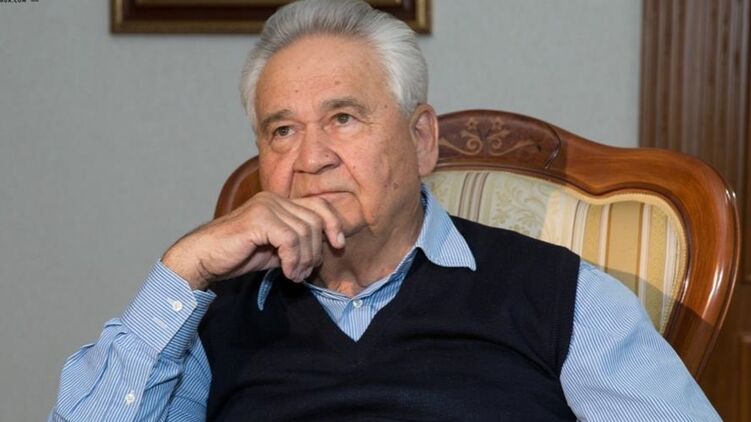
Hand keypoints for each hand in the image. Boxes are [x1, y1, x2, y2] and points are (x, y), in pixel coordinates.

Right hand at [161, 192, 345, 289]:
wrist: (203, 258)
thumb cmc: (235, 255)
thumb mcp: (274, 250)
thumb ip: (295, 246)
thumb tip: (319, 254)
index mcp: (278, 202)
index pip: (318, 205)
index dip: (333, 224)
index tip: (338, 245)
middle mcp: (273, 199)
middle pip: (315, 220)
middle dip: (316, 250)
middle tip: (306, 272)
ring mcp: (266, 207)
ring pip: (304, 231)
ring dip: (305, 259)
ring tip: (295, 276)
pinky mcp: (259, 219)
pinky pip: (290, 240)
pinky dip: (294, 259)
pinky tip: (288, 273)